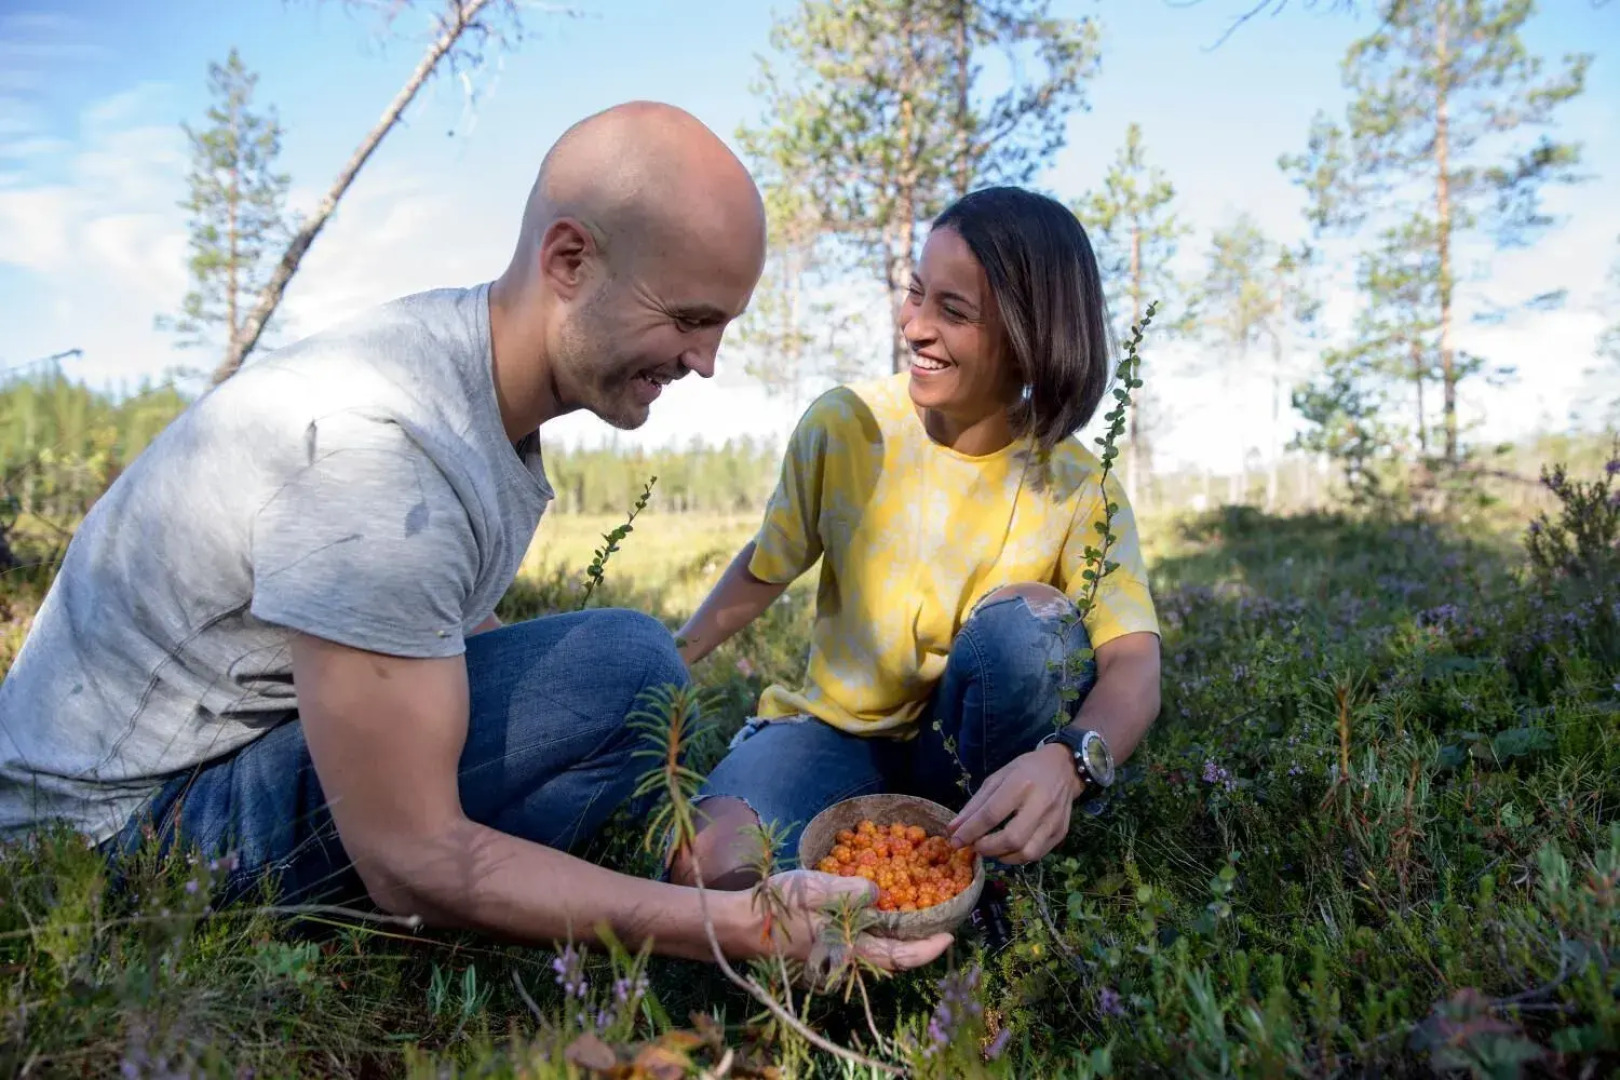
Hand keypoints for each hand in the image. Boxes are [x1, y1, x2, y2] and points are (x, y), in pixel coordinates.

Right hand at [746, 869, 952, 974]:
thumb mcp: (818, 890)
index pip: (900, 957)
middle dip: (917, 939)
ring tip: (914, 907)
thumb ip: (853, 891)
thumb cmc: (779, 908)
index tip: (949, 936)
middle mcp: (848, 957)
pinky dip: (876, 925)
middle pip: (893, 955)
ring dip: (897, 932)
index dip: (927, 949)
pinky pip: (860, 938)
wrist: (742, 924)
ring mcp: (836, 952)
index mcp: (851, 949)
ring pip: (877, 947)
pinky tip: (877, 904)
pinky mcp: (825, 943)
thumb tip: (879, 892)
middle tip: (938, 916)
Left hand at [945, 743, 1083, 864]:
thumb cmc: (1026, 770)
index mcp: (1020, 784)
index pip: (991, 814)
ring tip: (991, 849)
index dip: (970, 831)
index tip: (955, 841)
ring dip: (1003, 856)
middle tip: (975, 846)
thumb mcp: (997, 778)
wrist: (1064, 768)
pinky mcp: (1061, 833)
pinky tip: (1008, 849)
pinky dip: (1018, 857)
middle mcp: (1040, 803)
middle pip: (1012, 838)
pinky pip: (1037, 855)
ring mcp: (1054, 820)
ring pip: (1027, 853)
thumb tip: (953, 829)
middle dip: (987, 848)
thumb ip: (975, 805)